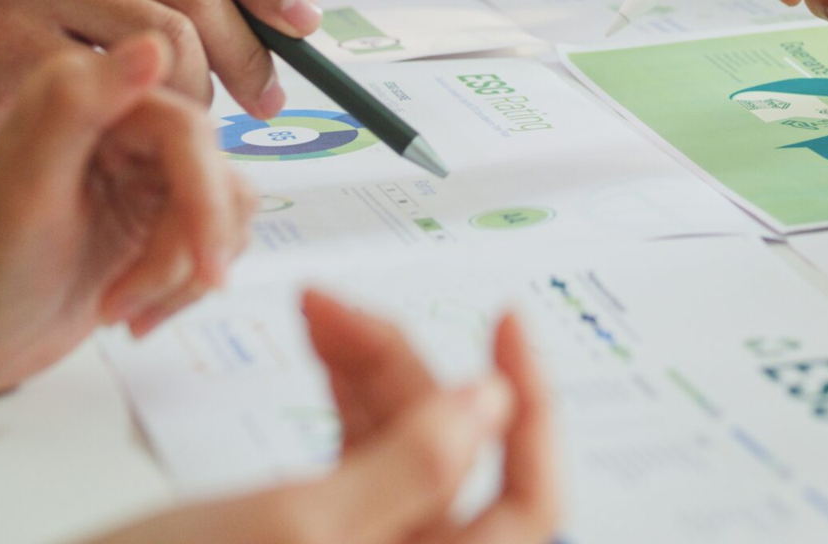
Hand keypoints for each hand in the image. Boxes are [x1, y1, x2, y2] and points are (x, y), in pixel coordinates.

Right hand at [0, 0, 319, 146]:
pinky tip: (148, 125)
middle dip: (248, 51)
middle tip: (266, 95)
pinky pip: (122, 80)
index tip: (302, 21)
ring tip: (195, 114)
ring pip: (170, 37)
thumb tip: (270, 1)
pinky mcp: (10, 37)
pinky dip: (151, 109)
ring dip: (199, 89)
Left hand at [0, 35, 255, 402]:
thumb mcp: (24, 188)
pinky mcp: (163, 212)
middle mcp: (125, 122)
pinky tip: (133, 311)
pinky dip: (184, 287)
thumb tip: (154, 44)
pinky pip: (218, 238)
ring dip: (182, 276)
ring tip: (120, 309)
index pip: (189, 131)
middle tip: (140, 305)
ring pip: (226, 210)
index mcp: (89, 96)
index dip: (203, 199)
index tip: (204, 262)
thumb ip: (78, 107)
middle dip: (187, 253)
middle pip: (216, 175)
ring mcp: (149, 169)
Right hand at [91, 290, 558, 543]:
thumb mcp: (292, 527)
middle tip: (343, 305)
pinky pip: (354, 472)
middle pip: (454, 463)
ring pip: (400, 457)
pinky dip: (342, 408)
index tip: (506, 325)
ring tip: (315, 311)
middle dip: (409, 369)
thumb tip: (495, 404)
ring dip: (369, 375)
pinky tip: (318, 358)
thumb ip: (406, 467)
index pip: (532, 502)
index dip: (535, 409)